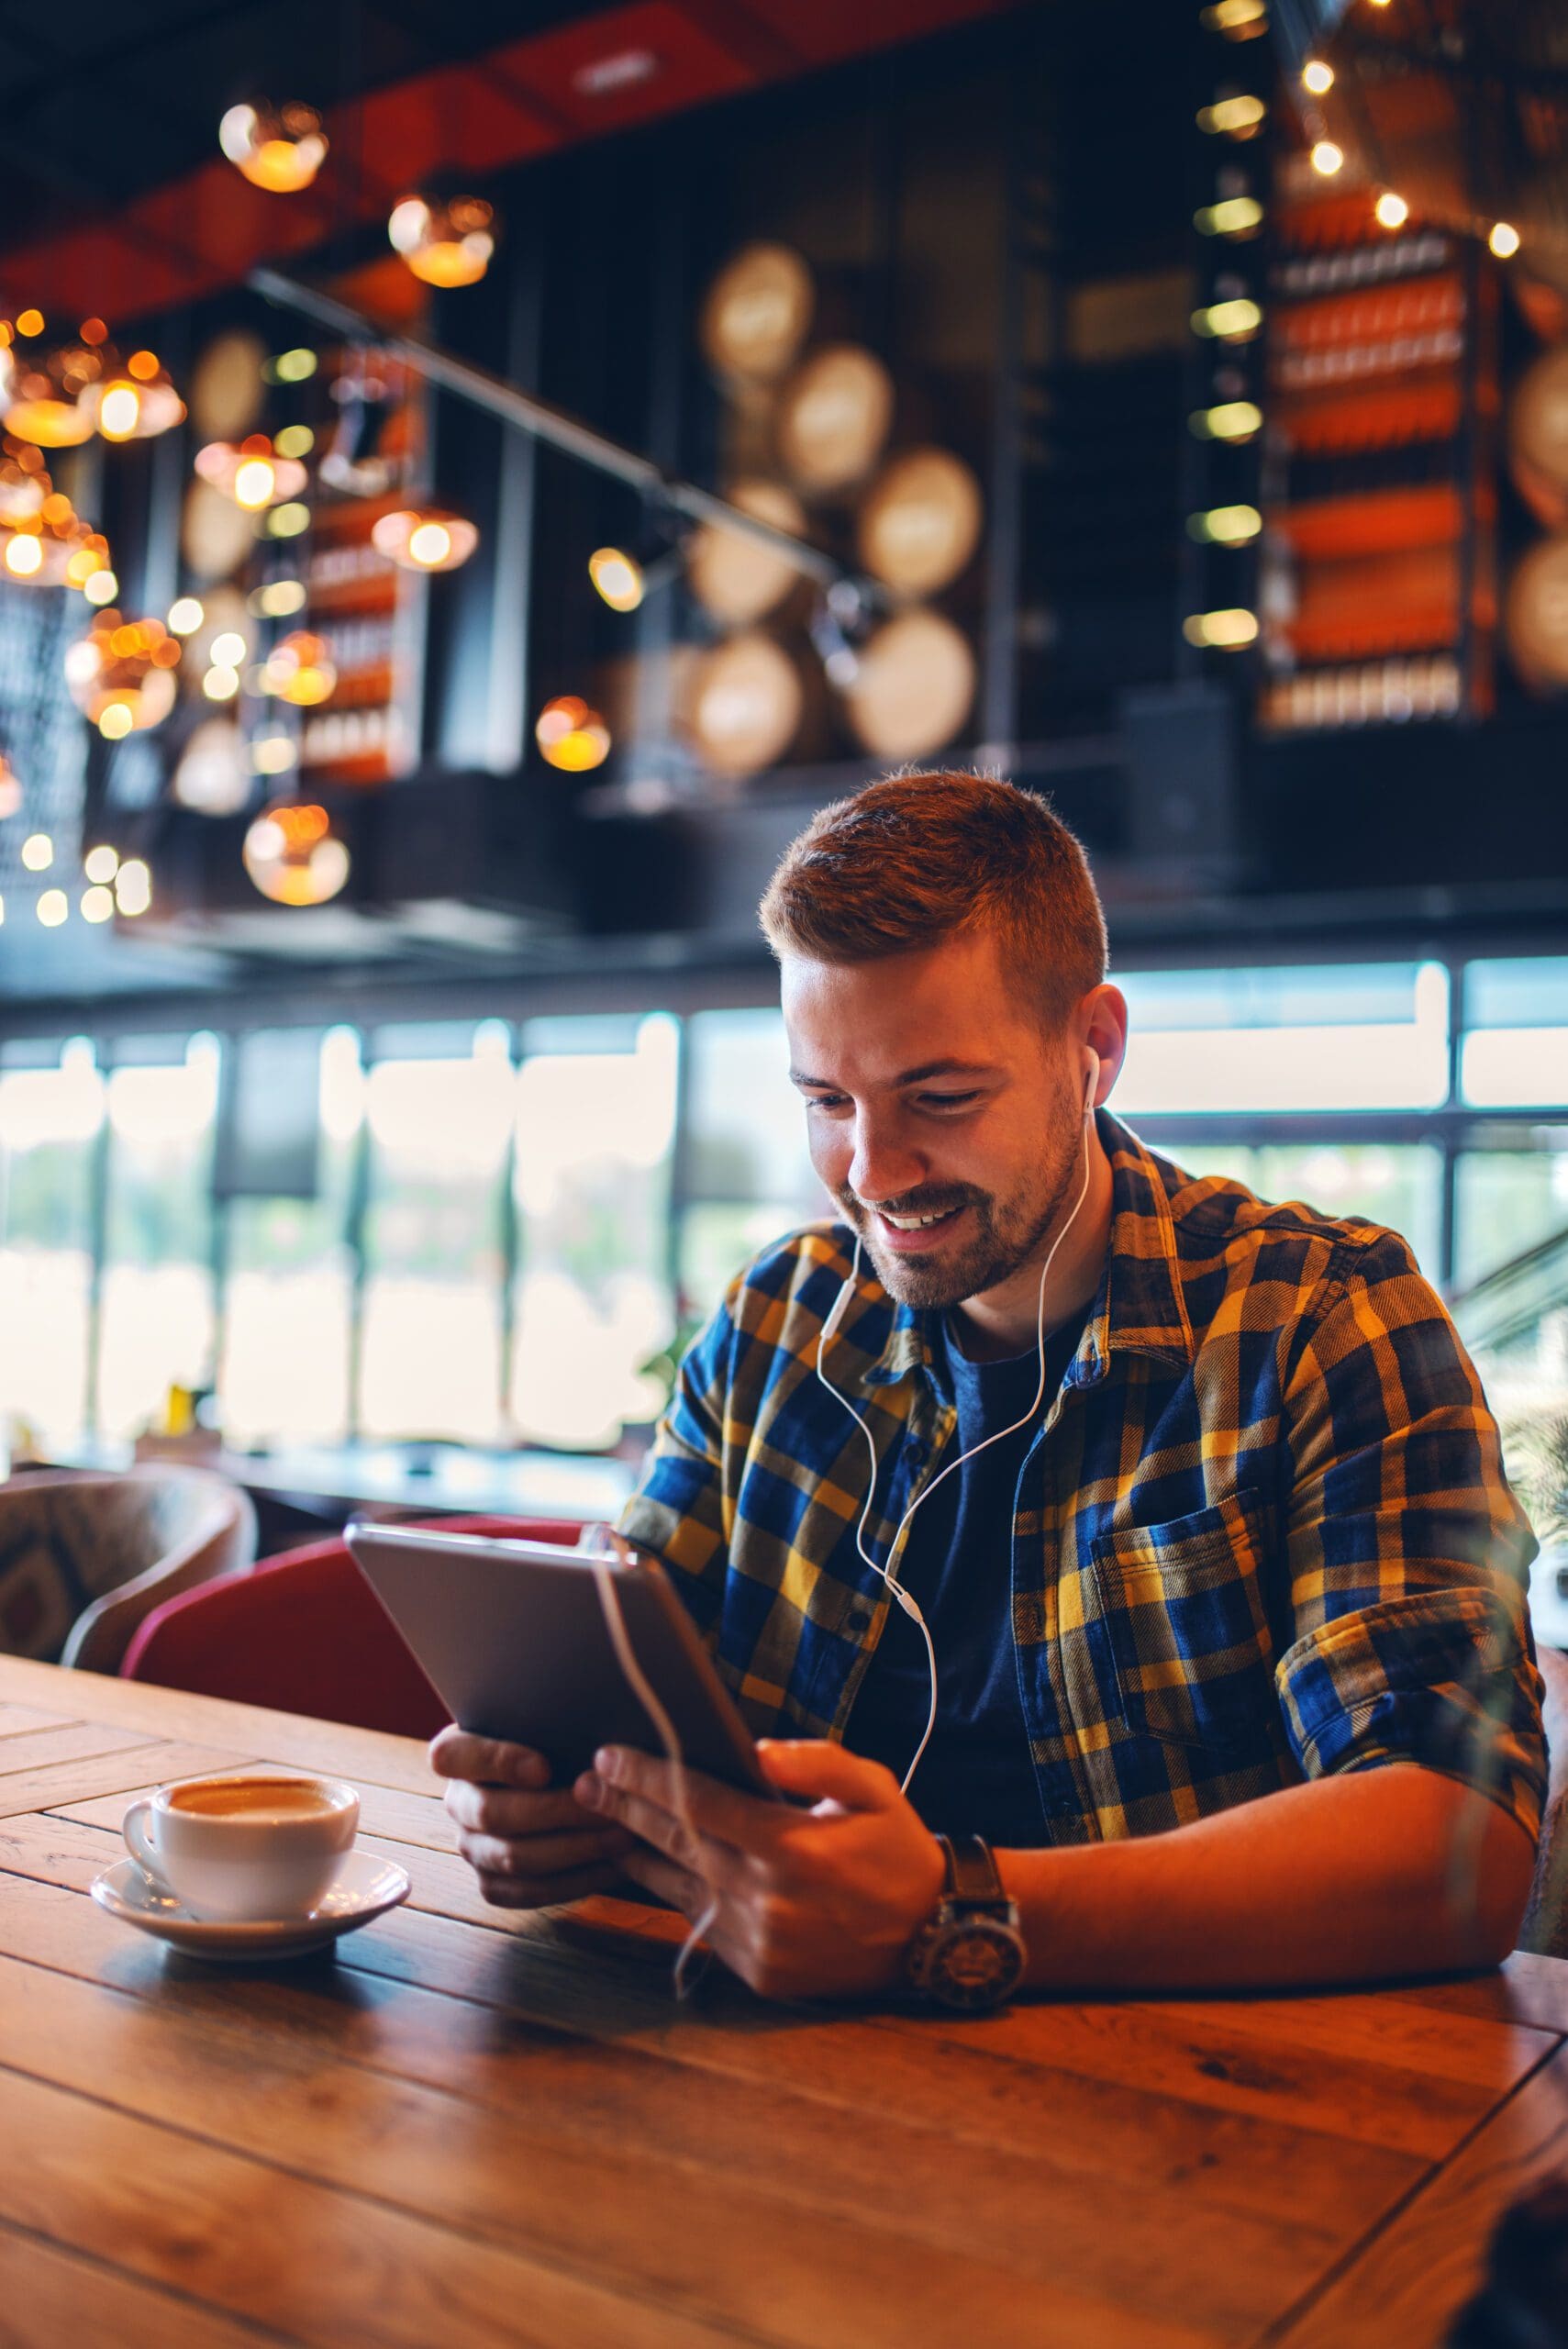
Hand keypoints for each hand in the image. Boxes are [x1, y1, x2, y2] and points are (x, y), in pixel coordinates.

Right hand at [430, 1727, 635, 1907]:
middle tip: (607, 1802)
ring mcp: (472, 1847)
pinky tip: (615, 1864)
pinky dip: (577, 1879)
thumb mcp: (549, 1722)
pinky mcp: (494, 1884)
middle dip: (555, 1811)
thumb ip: (554, 1720)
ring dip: (575, 1847)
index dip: (495, 1761)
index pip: (450, 1756)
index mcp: (456, 1755)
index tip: (545, 1767)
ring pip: (514, 1857)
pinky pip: (531, 1891)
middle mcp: (458, 1803)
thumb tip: (591, 1727)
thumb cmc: (560, 1741)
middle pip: (491, 1813)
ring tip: (622, 1834)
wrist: (566, 1784)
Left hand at [575, 1737, 946, 2001]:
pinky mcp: (758, 1971)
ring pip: (679, 1887)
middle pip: (676, 1842)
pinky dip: (675, 1893)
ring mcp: (759, 1940)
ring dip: (637, 1853)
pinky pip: (703, 1924)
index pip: (698, 1802)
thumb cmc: (897, 1848)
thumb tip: (757, 1751)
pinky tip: (653, 1868)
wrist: (930, 1935)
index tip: (610, 1755)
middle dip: (625, 1808)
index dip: (648, 1777)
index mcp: (792, 1845)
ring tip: (604, 1824)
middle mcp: (767, 1896)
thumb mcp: (874, 1788)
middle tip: (585, 1784)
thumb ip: (817, 1762)